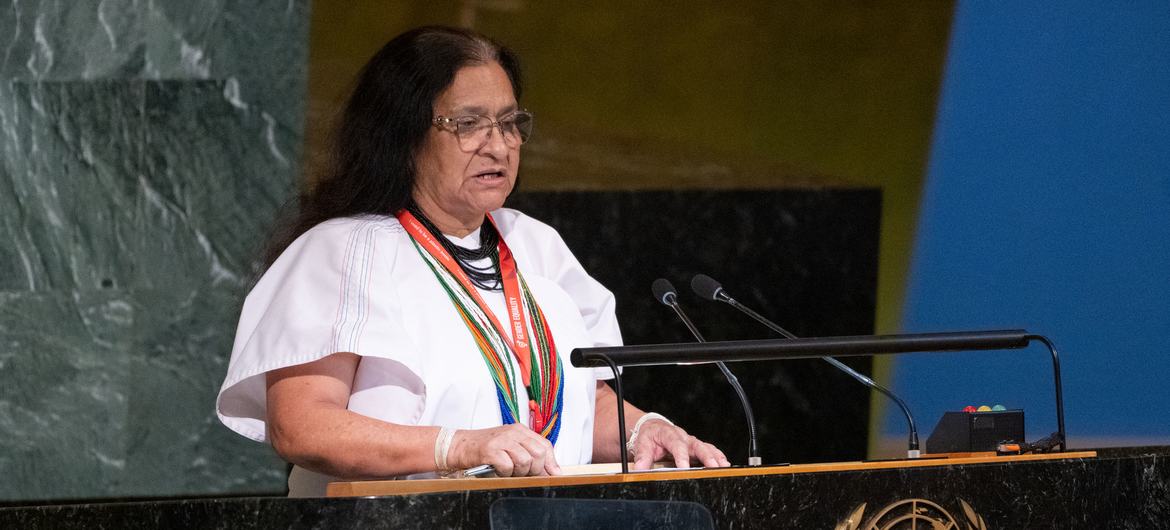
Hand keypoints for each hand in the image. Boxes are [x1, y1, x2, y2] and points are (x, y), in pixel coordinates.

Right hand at [447, 424, 561, 476]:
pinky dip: (505, 473)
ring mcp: (501, 440)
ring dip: (518, 472)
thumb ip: (528, 455)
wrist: (459, 446)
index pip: (545, 445)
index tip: (553, 475)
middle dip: (535, 470)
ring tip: (509, 472)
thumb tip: (549, 472)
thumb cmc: (485, 449)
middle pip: (538, 453)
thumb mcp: (510, 447)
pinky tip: (498, 471)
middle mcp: (513, 432)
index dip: (551, 463)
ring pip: (525, 460)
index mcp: (520, 430)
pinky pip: (507, 465)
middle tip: (524, 475)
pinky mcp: (490, 450)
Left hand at [630, 419, 730, 469]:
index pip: (676, 444)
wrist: (653, 428)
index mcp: (668, 433)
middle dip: (706, 456)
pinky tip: (724, 464)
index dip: (681, 456)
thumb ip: (642, 456)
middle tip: (713, 466)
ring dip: (715, 457)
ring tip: (724, 466)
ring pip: (705, 447)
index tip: (684, 467)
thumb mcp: (642, 443)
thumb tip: (640, 468)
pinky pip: (708, 450)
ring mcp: (690, 442)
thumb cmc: (649, 436)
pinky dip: (717, 456)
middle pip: (696, 445)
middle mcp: (683, 437)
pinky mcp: (695, 447)